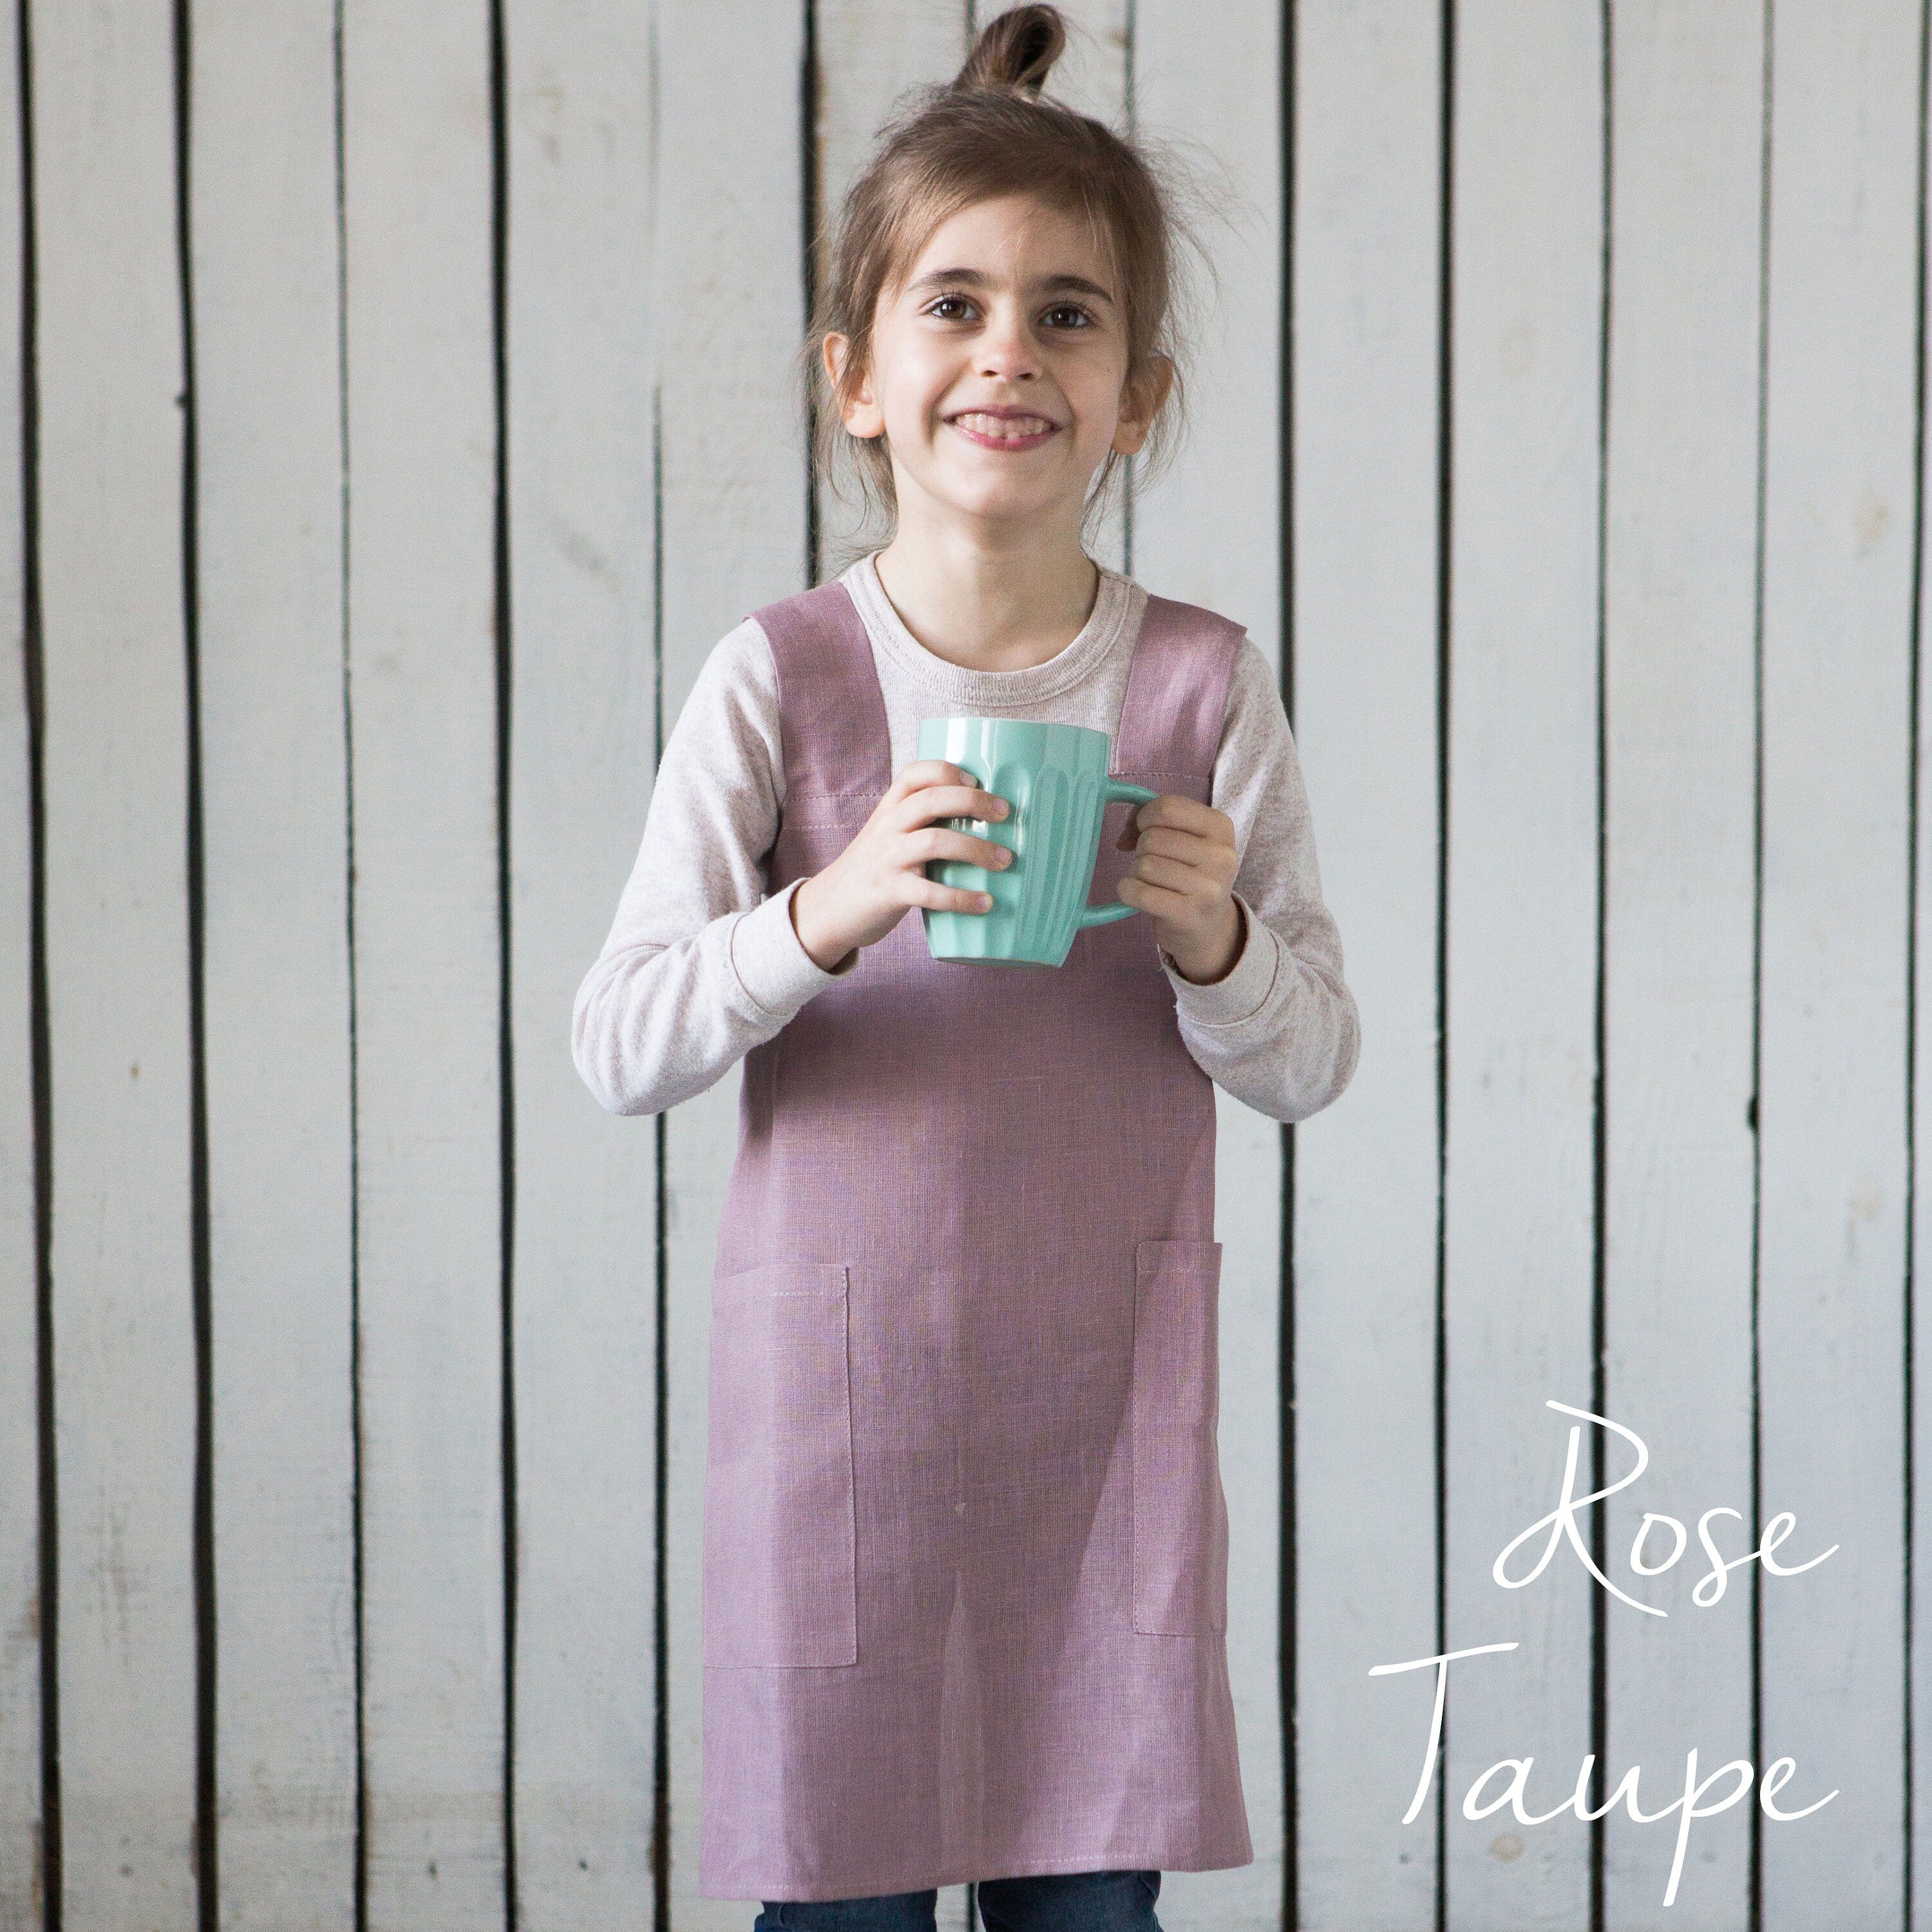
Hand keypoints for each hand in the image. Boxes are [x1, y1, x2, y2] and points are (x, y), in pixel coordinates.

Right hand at [791, 760, 1012, 969]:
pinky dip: (961, 898)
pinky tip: (985, 903)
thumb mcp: (889, 837)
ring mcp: (887, 859)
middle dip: (973, 802)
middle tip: (1005, 814)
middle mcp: (887, 828)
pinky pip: (929, 892)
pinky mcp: (888, 892)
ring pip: (934, 842)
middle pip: (931, 800)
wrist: (828, 909)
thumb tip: (985, 826)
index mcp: (889, 809)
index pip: (914, 774)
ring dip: (976, 850)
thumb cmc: (874, 871)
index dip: (947, 771)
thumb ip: (921, 826)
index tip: (977, 781)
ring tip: (1004, 861)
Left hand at [1114, 795, 1243, 983]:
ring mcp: (1209, 887)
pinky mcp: (1190, 914)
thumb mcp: (1184, 837)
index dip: (1145, 817)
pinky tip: (1135, 893)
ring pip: (1146, 865)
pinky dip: (1128, 891)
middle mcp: (1221, 855)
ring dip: (1137, 872)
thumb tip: (1124, 838)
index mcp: (1220, 827)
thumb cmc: (1188, 871)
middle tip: (1152, 862)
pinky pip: (1140, 893)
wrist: (1207, 924)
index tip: (1145, 829)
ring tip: (1151, 880)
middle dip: (1141, 849)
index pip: (1168, 808)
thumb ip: (1149, 821)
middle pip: (1153, 838)